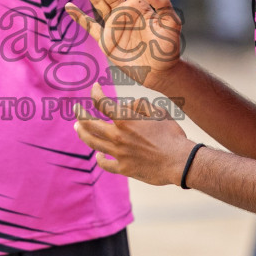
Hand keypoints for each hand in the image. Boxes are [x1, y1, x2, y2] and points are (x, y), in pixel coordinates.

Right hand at [66, 0, 184, 89]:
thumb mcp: (172, 24)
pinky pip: (89, 25)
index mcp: (139, 4)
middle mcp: (124, 10)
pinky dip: (78, 17)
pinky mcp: (105, 39)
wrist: (160, 72)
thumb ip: (164, 6)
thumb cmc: (169, 48)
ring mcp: (113, 24)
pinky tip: (68, 7)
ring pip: (96, 0)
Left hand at [74, 82, 195, 185]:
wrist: (179, 161)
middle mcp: (117, 136)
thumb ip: (138, 105)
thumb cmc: (171, 134)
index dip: (95, 92)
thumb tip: (124, 106)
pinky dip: (99, 158)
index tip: (94, 87)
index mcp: (125, 119)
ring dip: (82, 133)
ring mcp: (118, 153)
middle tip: (76, 109)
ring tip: (77, 128)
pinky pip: (105, 163)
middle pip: (89, 123)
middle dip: (79, 114)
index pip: (101, 102)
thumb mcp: (158, 111)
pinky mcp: (123, 168)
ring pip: (92, 142)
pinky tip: (98, 154)